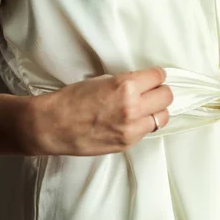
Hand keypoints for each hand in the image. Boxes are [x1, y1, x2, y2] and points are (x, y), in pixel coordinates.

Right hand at [25, 67, 171, 155]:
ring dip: (156, 111)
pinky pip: (147, 131)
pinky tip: (132, 121)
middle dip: (160, 92)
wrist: (52, 126)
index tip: (155, 77)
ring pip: (163, 117)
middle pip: (167, 97)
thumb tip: (144, 84)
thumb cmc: (71, 100)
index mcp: (125, 86)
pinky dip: (143, 125)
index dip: (157, 76)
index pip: (158, 77)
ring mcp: (132, 128)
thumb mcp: (101, 81)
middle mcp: (132, 107)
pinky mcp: (128, 142)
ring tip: (145, 108)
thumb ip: (126, 83)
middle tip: (152, 92)